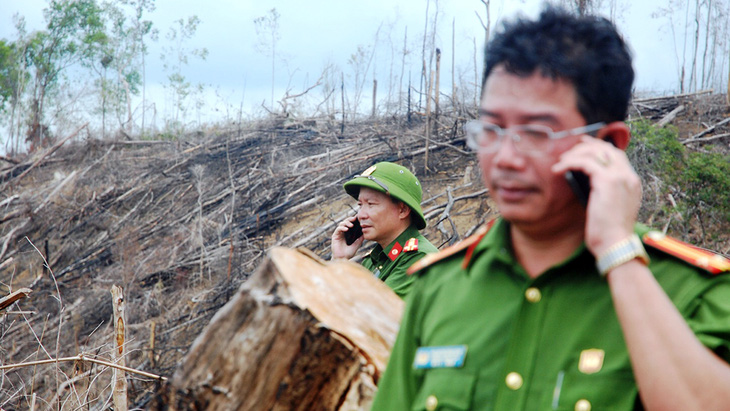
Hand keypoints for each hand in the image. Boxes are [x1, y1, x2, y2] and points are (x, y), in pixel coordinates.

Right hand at [331, 216, 363, 258]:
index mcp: (348, 233)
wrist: (343, 259)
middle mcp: (343, 232)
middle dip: (350, 219)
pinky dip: (342, 228)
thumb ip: (360, 239)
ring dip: (346, 223)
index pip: (351, 224)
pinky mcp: (335, 236)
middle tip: (355, 218)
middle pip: (346, 222)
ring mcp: (339, 234)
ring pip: (342, 224)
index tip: (359, 218)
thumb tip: (365, 233)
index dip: (354, 220)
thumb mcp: (357, 245)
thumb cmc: (349, 253)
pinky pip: (338, 229)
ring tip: (351, 225)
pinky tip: (346, 229)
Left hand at [552, 135, 641, 256]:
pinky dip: (570, 162)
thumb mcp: (609, 208)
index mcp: (632, 183)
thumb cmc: (609, 233)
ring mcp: (620, 177)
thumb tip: (584, 182)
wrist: (615, 244)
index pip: (618, 156)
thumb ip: (604, 193)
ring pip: (596, 152)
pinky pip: (585, 163)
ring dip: (576, 154)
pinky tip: (558, 169)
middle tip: (570, 149)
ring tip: (561, 161)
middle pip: (608, 149)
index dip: (601, 147)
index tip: (585, 146)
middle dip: (588, 145)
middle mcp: (629, 177)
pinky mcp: (607, 181)